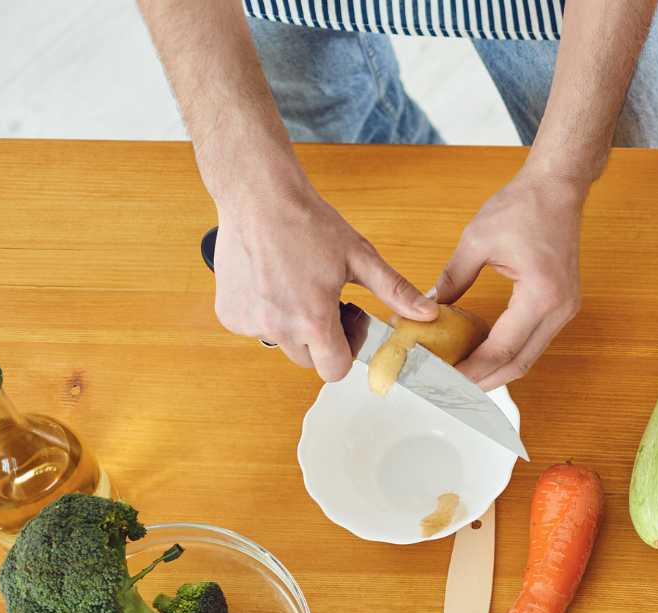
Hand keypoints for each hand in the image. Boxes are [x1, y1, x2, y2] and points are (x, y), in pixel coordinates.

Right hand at [212, 183, 434, 379]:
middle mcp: (276, 327)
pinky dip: (265, 314)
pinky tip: (272, 282)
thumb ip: (394, 291)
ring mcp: (248, 322)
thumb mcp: (360, 257)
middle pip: (308, 359)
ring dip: (292, 326)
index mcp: (312, 320)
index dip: (345, 350)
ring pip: (280, 343)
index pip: (333, 370)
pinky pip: (254, 327)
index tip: (347, 322)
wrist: (257, 196)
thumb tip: (428, 313)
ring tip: (298, 286)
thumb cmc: (308, 223)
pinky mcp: (228, 312)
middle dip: (320, 338)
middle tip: (325, 300)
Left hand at [433, 168, 588, 389]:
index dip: (471, 370)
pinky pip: (534, 340)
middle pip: (520, 364)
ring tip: (463, 376)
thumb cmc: (523, 207)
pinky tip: (483, 353)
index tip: (443, 379)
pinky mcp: (562, 305)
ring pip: (529, 356)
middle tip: (450, 390)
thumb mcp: (476, 241)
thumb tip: (427, 308)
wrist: (558, 189)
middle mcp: (559, 309)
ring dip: (497, 370)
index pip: (502, 349)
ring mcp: (565, 309)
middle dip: (484, 382)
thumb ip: (452, 280)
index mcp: (540, 295)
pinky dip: (509, 352)